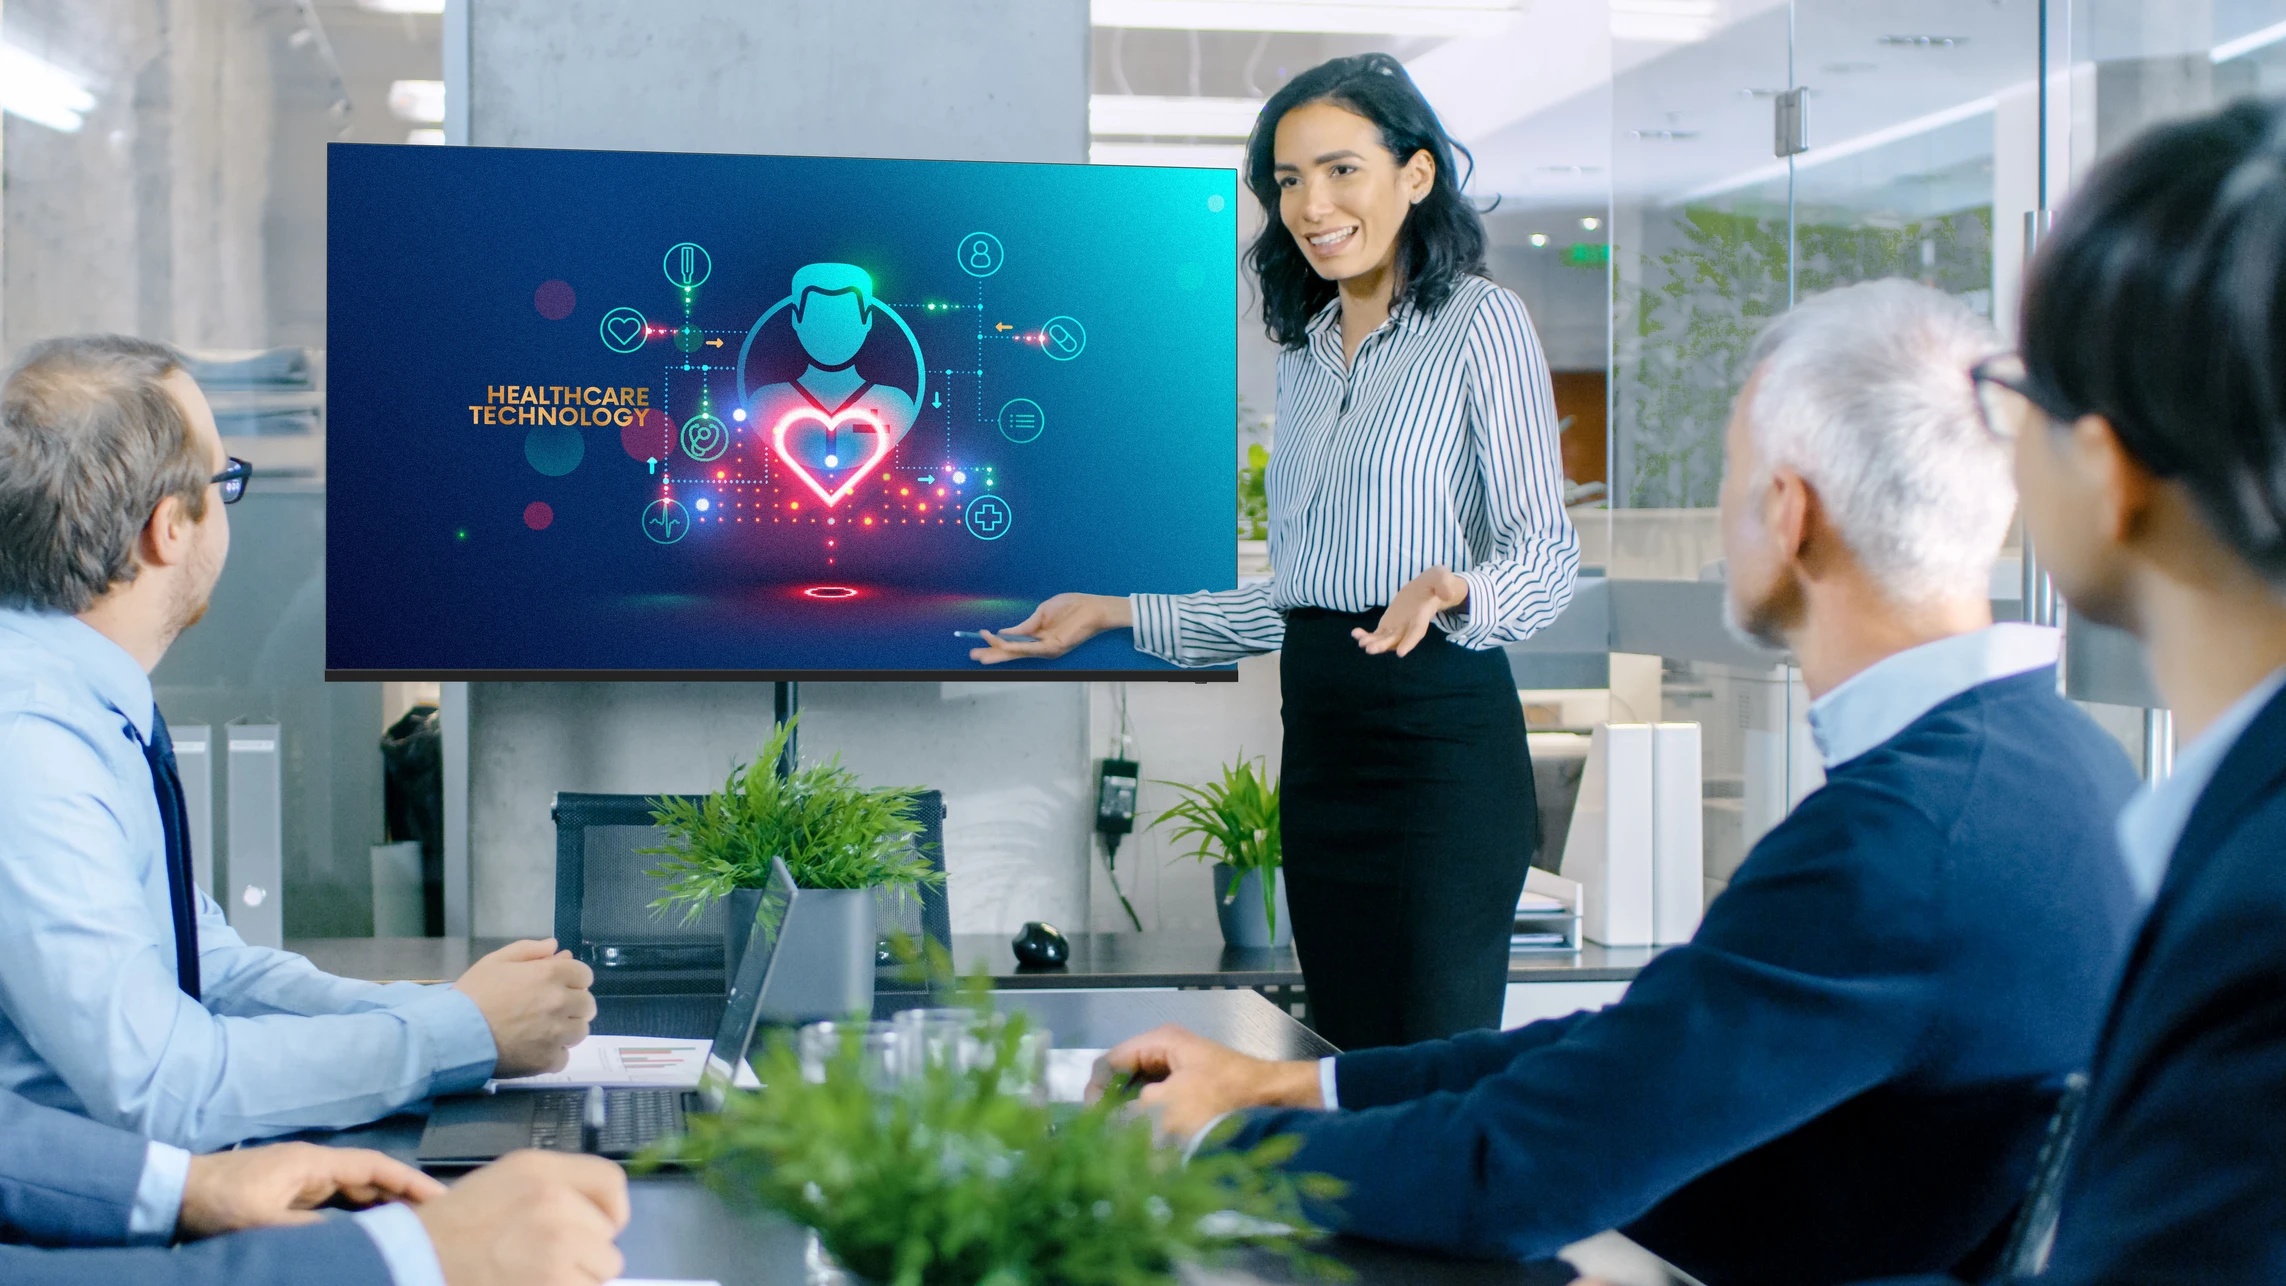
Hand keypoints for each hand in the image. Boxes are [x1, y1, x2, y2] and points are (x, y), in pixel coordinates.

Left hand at [177, 1143, 443, 1238]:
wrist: (173, 1194)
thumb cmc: (218, 1203)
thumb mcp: (262, 1221)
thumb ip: (308, 1231)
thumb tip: (350, 1241)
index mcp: (312, 1164)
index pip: (375, 1167)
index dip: (410, 1181)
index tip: (441, 1197)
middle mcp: (313, 1167)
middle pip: (370, 1178)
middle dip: (403, 1195)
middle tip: (437, 1216)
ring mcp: (300, 1181)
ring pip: (354, 1191)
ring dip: (382, 1205)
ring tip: (411, 1226)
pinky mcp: (287, 1196)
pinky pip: (335, 1203)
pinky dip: (357, 1214)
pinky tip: (368, 1231)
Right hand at [416, 1150, 628, 1285]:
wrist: (416, 1262)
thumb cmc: (454, 1226)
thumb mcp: (503, 1181)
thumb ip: (552, 1188)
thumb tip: (595, 1217)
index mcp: (541, 1170)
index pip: (611, 1184)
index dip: (612, 1212)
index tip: (601, 1230)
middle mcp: (555, 1201)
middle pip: (607, 1237)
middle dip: (584, 1254)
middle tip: (544, 1261)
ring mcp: (557, 1244)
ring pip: (602, 1271)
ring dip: (576, 1279)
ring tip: (536, 1276)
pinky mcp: (555, 1281)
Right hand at [453, 939, 596, 1076]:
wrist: (452, 1034)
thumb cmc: (472, 995)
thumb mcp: (495, 962)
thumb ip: (529, 951)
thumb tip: (557, 948)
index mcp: (550, 975)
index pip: (585, 975)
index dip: (572, 979)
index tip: (558, 986)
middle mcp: (560, 1003)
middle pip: (587, 1004)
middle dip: (572, 1005)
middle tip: (547, 1010)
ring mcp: (556, 1034)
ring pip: (580, 1031)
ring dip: (566, 1030)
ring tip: (540, 1031)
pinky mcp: (547, 1061)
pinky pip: (564, 1057)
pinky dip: (552, 1055)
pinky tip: (533, 1050)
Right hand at [968, 592, 1132, 663]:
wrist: (1094, 607)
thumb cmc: (1073, 607)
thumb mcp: (1042, 613)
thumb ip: (1025, 625)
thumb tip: (1005, 631)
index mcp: (1038, 637)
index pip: (1013, 643)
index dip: (995, 643)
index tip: (979, 638)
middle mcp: (1041, 646)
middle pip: (1012, 653)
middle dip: (992, 654)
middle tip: (974, 656)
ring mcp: (1048, 649)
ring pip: (1019, 653)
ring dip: (999, 652)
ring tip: (983, 655)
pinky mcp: (1055, 647)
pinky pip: (1031, 648)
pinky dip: (1015, 648)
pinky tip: (1003, 647)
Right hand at [1087, 1024, 1321, 1142]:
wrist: (1273, 1101)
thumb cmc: (1223, 1098)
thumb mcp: (1168, 1108)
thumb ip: (1129, 1115)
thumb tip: (1106, 1128)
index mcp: (1158, 1042)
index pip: (1108, 1062)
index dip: (1095, 1092)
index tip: (1091, 1124)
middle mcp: (1165, 1050)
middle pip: (1122, 1077)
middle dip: (1111, 1106)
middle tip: (1105, 1136)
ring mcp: (1178, 1068)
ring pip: (1138, 1093)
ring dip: (1131, 1118)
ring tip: (1125, 1143)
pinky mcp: (1190, 1089)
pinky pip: (1158, 1104)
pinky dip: (1150, 1121)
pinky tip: (1149, 1142)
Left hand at [1352, 565, 1468, 656]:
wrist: (1427, 589)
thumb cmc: (1436, 582)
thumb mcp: (1442, 577)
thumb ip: (1444, 584)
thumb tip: (1445, 593)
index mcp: (1422, 616)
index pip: (1416, 632)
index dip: (1409, 642)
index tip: (1400, 653)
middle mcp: (1409, 627)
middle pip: (1396, 640)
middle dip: (1383, 645)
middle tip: (1370, 649)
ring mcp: (1398, 628)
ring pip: (1385, 640)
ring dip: (1372, 643)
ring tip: (1361, 643)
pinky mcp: (1388, 626)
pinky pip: (1377, 634)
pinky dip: (1366, 636)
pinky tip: (1355, 634)